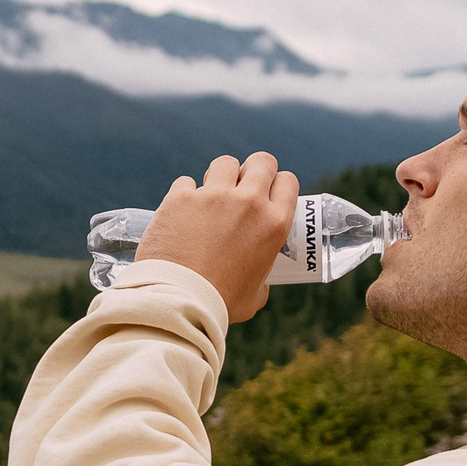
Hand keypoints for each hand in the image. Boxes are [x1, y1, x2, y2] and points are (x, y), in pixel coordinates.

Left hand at [134, 152, 297, 322]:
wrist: (179, 301)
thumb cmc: (218, 304)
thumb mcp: (255, 296)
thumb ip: (261, 281)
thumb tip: (260, 281)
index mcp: (274, 224)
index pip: (288, 181)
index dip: (278, 184)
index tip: (268, 193)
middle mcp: (248, 203)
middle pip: (262, 161)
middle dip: (254, 169)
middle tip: (242, 186)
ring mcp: (214, 196)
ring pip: (225, 163)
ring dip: (220, 176)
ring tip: (211, 196)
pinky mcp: (181, 197)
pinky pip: (186, 182)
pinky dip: (184, 194)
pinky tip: (182, 212)